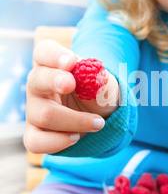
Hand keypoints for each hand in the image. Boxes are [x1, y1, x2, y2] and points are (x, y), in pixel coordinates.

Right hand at [24, 39, 118, 154]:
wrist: (100, 117)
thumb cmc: (98, 94)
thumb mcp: (106, 86)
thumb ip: (101, 80)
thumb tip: (97, 77)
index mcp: (53, 64)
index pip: (45, 52)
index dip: (55, 56)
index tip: (71, 62)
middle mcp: (38, 84)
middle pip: (38, 80)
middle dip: (55, 81)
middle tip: (72, 84)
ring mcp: (34, 109)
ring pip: (44, 115)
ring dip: (75, 121)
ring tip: (98, 123)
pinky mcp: (35, 133)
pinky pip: (35, 141)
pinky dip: (58, 142)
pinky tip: (76, 137)